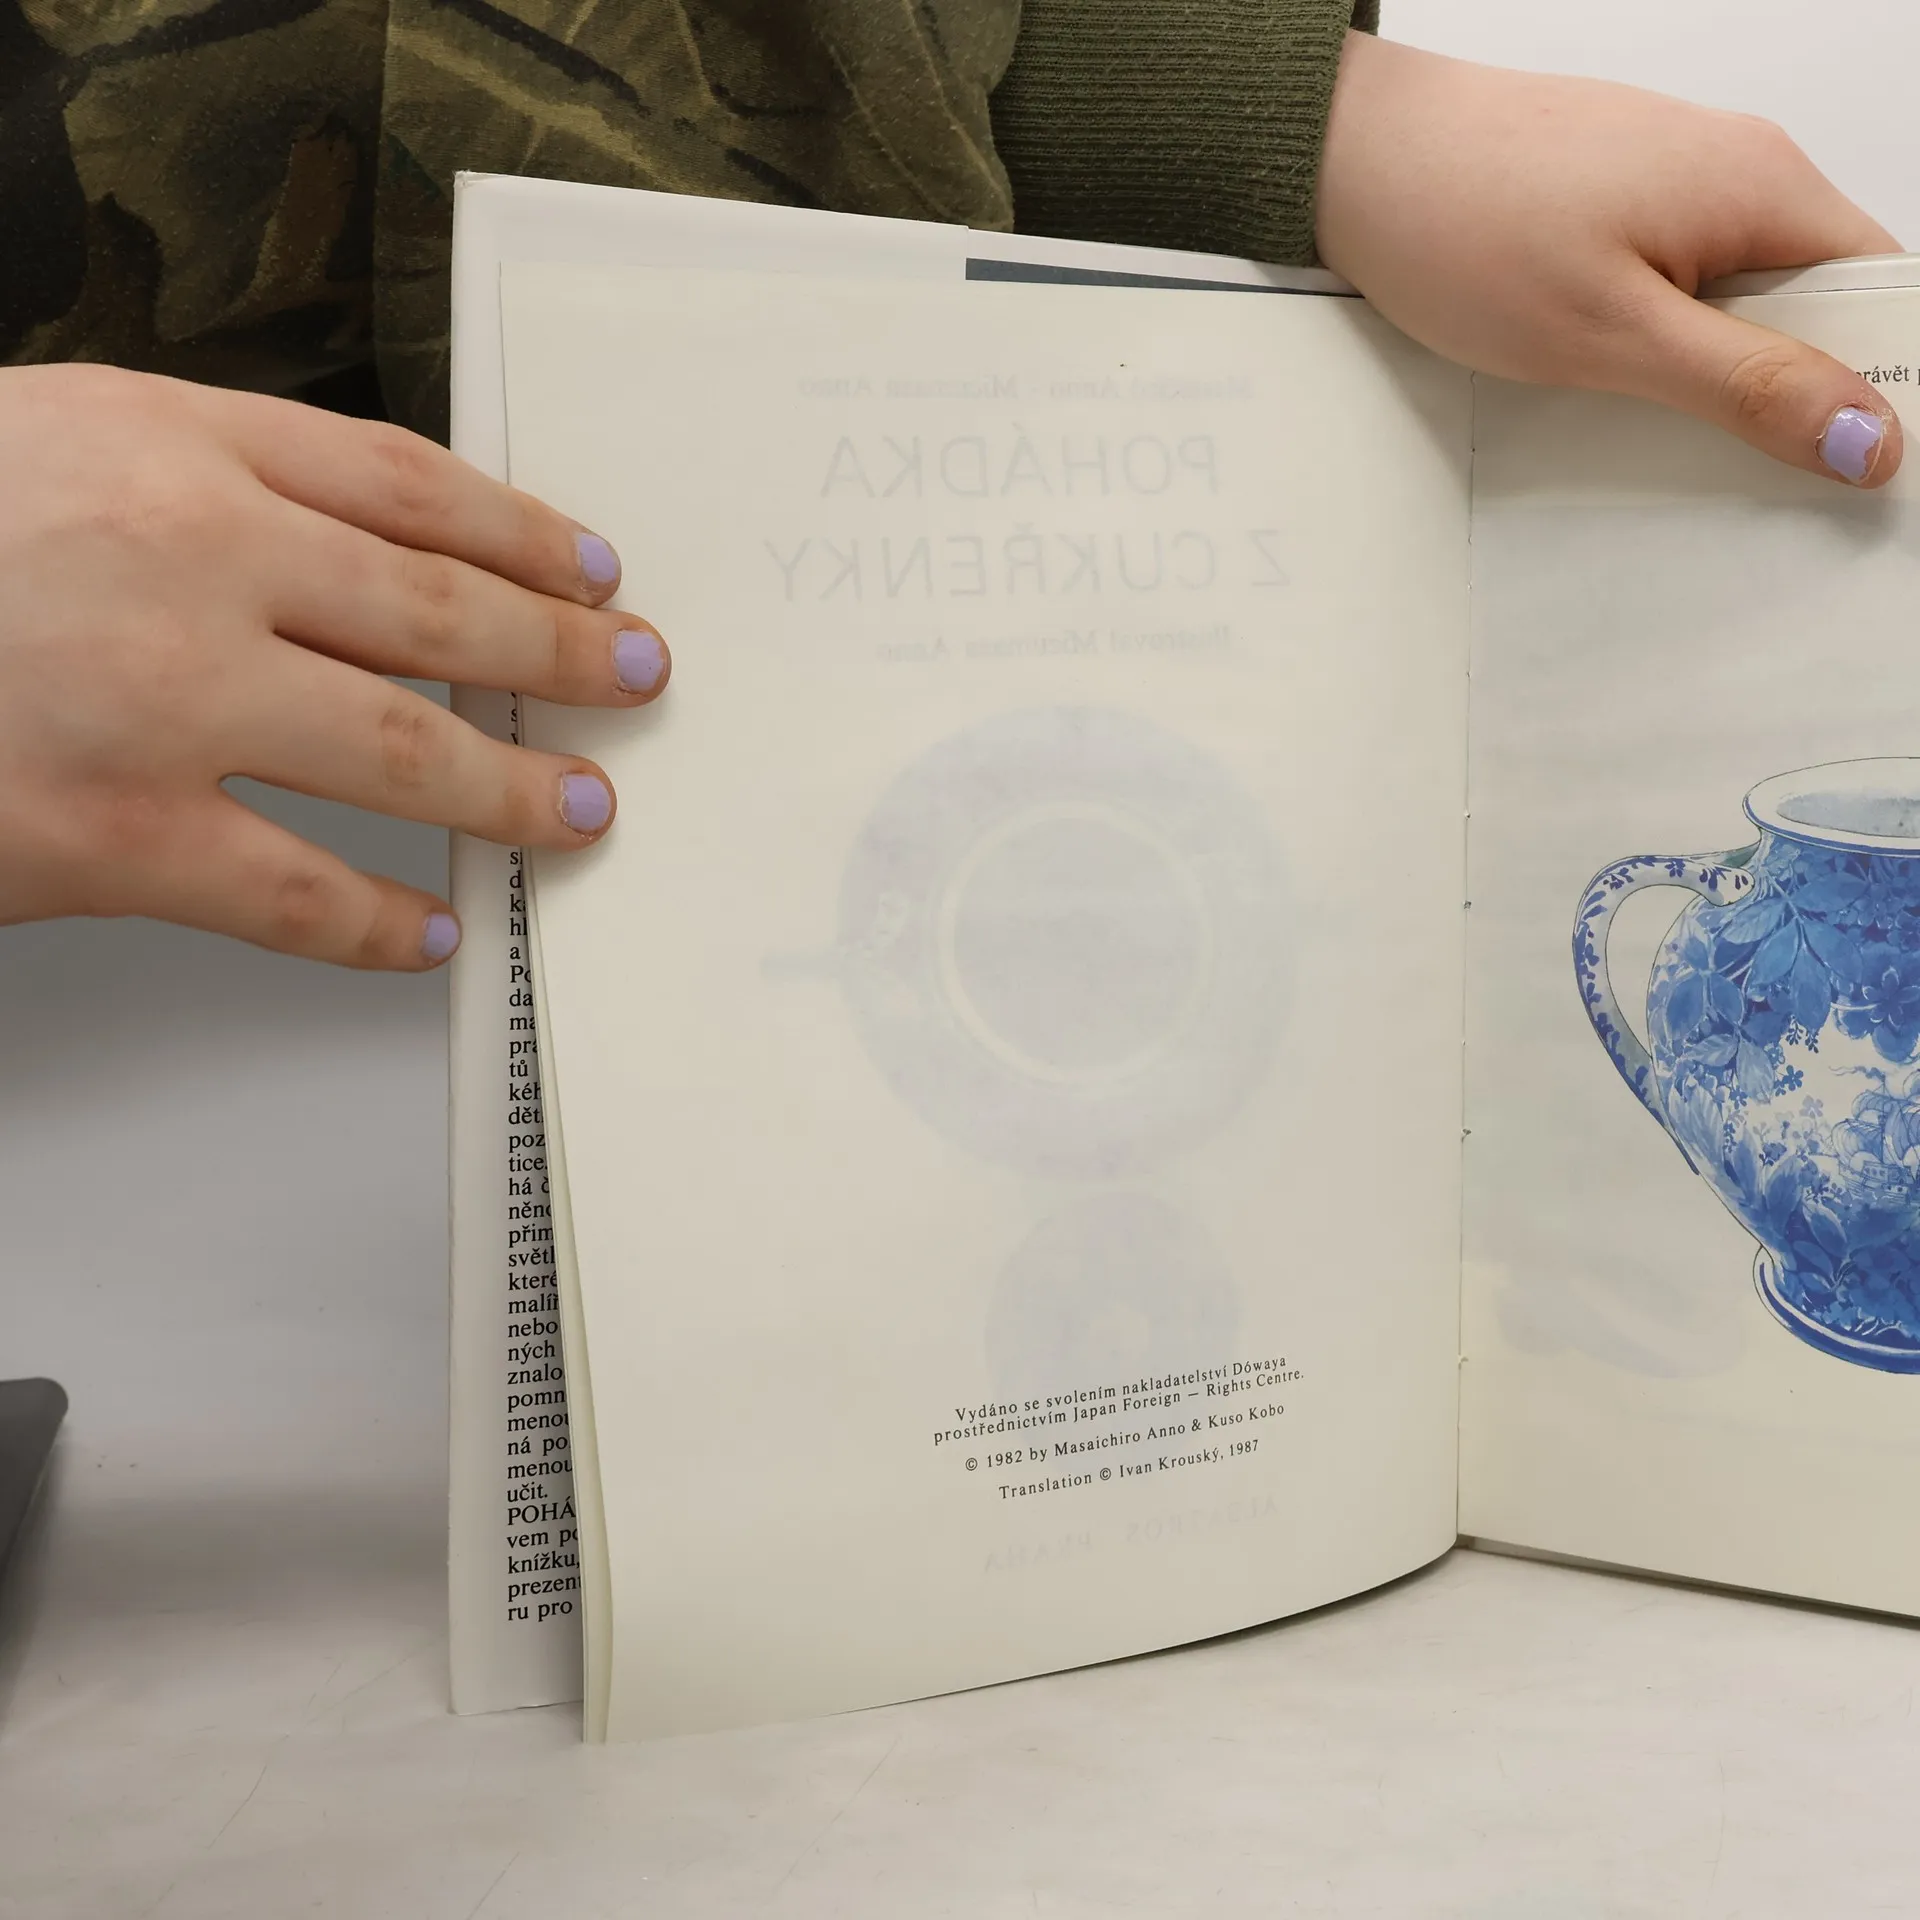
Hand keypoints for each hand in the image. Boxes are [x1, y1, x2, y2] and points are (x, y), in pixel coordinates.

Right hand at [0, 365, 669, 968]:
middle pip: (438, 608)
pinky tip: (435, 932)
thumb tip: (361, 547)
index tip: (591, 566)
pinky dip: (381, 922)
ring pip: (402, 750)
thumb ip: (198, 476)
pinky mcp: (110, 832)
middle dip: (561, 652)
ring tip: (577, 809)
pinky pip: (297, 891)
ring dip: (512, 788)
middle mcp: (184, 559)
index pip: (405, 483)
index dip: (523, 530)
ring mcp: (156, 700)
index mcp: (169, 444)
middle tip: (632, 677)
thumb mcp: (50, 447)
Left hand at [1317, 34, 1904, 487]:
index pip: (1884, 295)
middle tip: (1742, 473)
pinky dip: (1667, 342)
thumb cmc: (1465, 227)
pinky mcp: (1620, 204)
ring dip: (1721, 373)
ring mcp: (1677, 183)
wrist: (1354, 158)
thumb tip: (1867, 437)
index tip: (1849, 471)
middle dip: (1794, 392)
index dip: (1879, 387)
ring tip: (1664, 430)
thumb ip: (1745, 387)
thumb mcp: (1613, 335)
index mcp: (1764, 189)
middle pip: (1819, 302)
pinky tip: (1618, 382)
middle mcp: (1738, 172)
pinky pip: (1681, 284)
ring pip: (1744, 299)